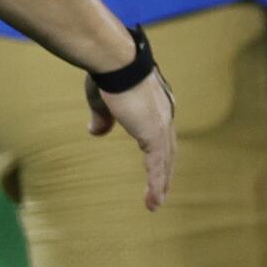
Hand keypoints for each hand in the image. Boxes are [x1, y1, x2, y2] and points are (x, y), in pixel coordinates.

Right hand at [84, 67, 175, 211]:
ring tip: (155, 204)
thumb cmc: (109, 74)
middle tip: (161, 193)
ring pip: (165, 160)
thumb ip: (104, 118)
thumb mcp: (104, 101)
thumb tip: (97, 133)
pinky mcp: (154, 132)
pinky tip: (154, 199)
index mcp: (157, 106)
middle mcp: (165, 114)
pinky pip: (157, 163)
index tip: (158, 168)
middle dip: (166, 172)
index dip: (160, 153)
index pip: (162, 135)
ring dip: (161, 184)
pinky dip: (157, 182)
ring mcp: (162, 123)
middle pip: (169, 150)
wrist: (115, 61)